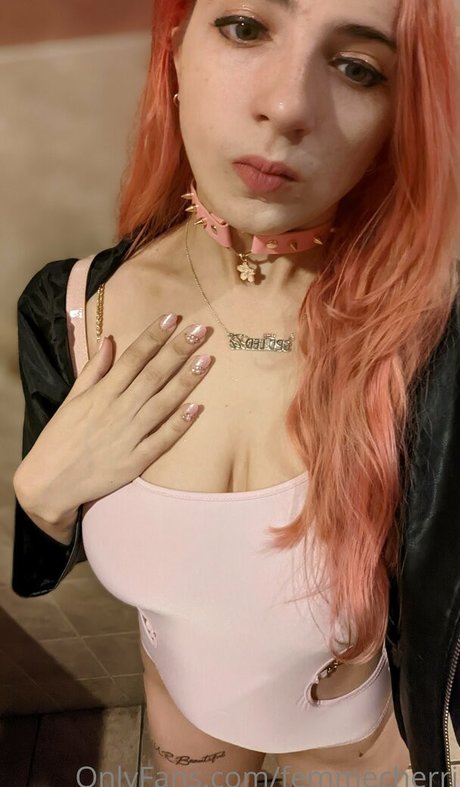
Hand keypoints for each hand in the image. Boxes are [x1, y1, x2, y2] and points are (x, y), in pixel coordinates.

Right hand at [14, 314, 212, 522]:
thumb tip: (109, 339)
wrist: (49, 484)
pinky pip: (162, 440)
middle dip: (178, 351)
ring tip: (206, 360)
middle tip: (201, 331)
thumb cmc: (60, 438)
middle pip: (153, 375)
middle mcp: (117, 410)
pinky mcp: (135, 462)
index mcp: (101, 394)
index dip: (153, 336)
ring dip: (185, 381)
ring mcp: (128, 436)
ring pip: (162, 404)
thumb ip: (94, 370)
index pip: (132, 358)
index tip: (173, 317)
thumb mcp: (72, 399)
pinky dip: (179, 425)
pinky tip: (197, 408)